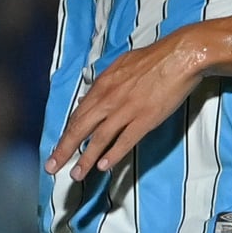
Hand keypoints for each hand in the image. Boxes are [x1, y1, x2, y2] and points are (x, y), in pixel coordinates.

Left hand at [48, 31, 212, 177]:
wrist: (180, 56)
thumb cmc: (154, 58)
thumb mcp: (121, 65)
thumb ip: (106, 83)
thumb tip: (92, 95)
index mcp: (103, 86)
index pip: (78, 115)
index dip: (67, 133)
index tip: (59, 147)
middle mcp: (109, 100)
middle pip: (80, 129)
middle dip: (63, 150)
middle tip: (51, 167)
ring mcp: (126, 111)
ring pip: (99, 139)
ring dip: (85, 159)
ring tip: (76, 176)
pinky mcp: (145, 119)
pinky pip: (125, 140)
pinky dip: (113, 154)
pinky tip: (103, 166)